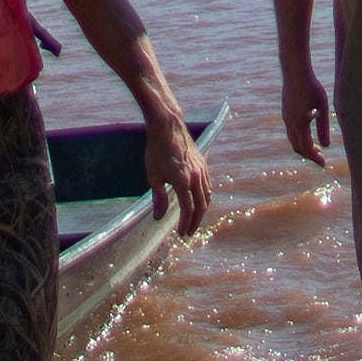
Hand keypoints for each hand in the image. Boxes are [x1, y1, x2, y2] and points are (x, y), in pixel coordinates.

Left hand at [145, 115, 212, 234]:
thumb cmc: (157, 150)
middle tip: (189, 232)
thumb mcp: (153, 174)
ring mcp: (202, 170)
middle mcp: (196, 176)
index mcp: (183, 180)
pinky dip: (204, 197)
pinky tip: (198, 201)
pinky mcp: (204, 165)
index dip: (185, 223)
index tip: (181, 233)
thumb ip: (158, 197)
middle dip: (195, 222)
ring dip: (201, 210)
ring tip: (193, 219)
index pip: (188, 209)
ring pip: (207, 196)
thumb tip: (158, 216)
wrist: (169, 127)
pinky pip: (208, 186)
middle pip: (201, 206)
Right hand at [282, 65, 332, 166]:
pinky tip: (309, 133)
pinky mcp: (286, 112)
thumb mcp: (321, 107)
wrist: (295, 72)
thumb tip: (325, 145)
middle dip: (309, 155)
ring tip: (316, 149)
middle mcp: (290, 123)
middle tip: (321, 158)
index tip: (323, 164)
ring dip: (303, 147)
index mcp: (299, 123)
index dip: (315, 158)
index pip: (306, 148)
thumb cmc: (312, 87)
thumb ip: (323, 127)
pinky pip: (291, 131)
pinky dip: (299, 138)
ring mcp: (286, 118)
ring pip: (293, 139)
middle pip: (297, 147)